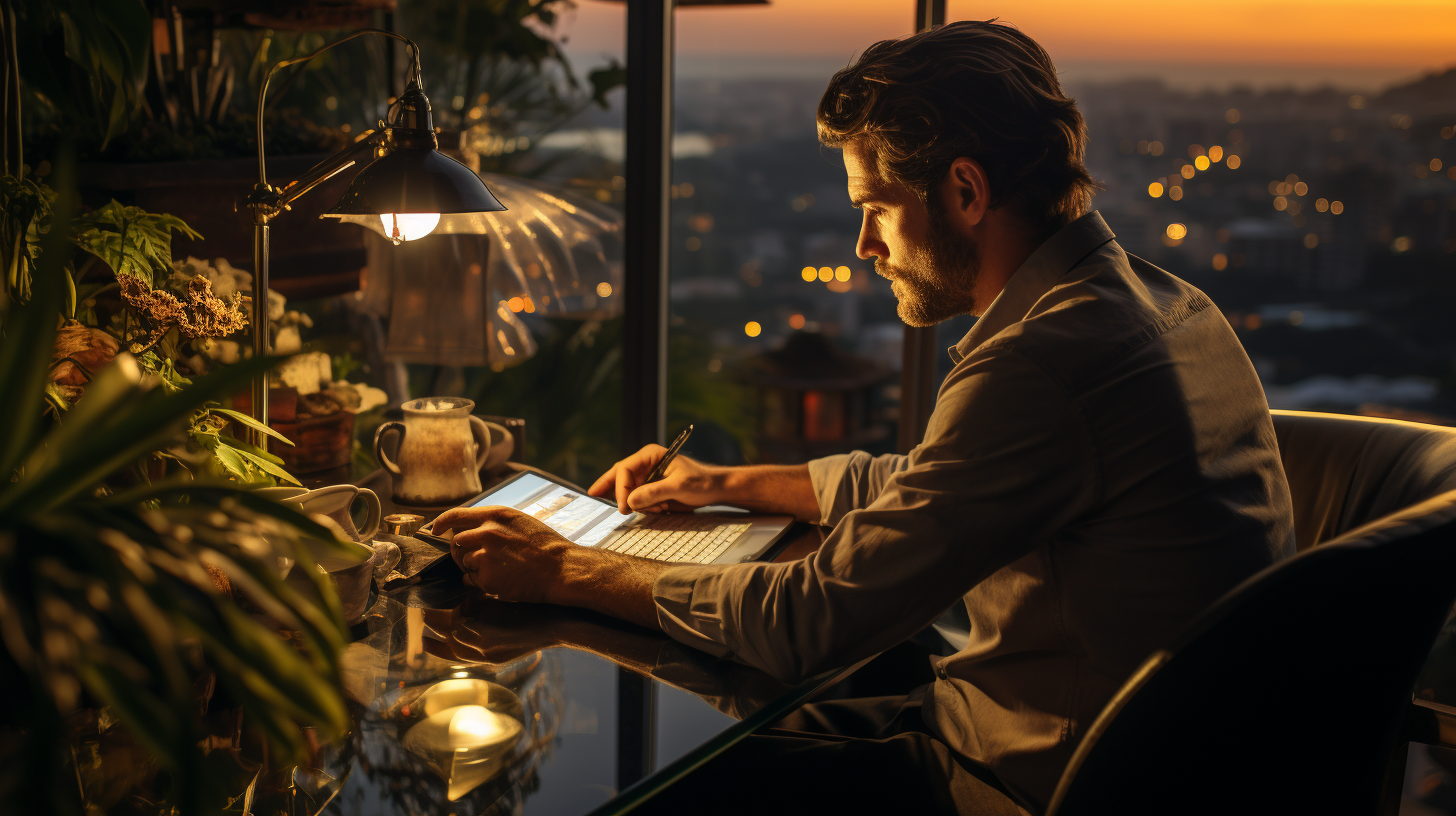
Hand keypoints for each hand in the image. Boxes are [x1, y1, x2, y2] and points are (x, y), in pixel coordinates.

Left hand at [430, 506, 570, 602]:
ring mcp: (485, 553)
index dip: (442, 523)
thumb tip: (471, 532)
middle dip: (461, 553)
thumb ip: (494, 523)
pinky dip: (484, 583)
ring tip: (500, 570)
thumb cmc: (545, 547)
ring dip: (475, 568)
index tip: (435, 530)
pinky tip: (504, 580)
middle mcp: (487, 531)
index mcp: (496, 514)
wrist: (561, 568)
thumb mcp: (519, 522)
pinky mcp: (486, 574)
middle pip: (457, 541)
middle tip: (477, 561)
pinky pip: (474, 580)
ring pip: (465, 562)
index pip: (457, 514)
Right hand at [588, 444, 728, 513]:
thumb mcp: (679, 486)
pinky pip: (636, 499)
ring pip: (627, 490)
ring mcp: (647, 477)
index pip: (625, 469)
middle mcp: (645, 464)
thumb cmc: (701, 482)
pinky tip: (656, 510)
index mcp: (651, 455)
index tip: (624, 507)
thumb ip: (654, 492)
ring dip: (635, 503)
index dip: (620, 488)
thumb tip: (629, 501)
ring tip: (656, 509)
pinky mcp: (650, 489)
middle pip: (619, 475)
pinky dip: (641, 508)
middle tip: (593, 495)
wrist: (715, 490)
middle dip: (610, 488)